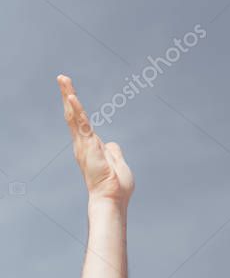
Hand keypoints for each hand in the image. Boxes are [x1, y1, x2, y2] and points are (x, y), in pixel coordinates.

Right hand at [57, 75, 134, 205]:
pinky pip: (82, 125)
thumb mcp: (118, 164)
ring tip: (63, 79)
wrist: (111, 199)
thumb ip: (114, 152)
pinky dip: (77, 110)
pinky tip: (71, 96)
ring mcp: (85, 145)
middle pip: (73, 115)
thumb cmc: (116, 187)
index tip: (71, 95)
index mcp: (91, 148)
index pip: (82, 124)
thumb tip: (112, 144)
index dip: (77, 109)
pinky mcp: (89, 146)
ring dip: (69, 96)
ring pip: (75, 116)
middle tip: (62, 78)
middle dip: (67, 96)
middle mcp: (83, 145)